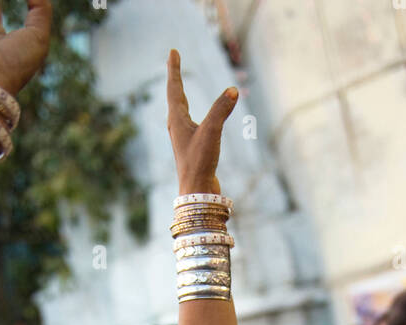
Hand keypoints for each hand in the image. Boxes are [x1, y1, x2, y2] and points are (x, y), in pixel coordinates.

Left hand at [167, 50, 237, 195]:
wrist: (196, 192)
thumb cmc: (199, 162)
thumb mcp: (212, 132)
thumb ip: (221, 110)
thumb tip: (232, 90)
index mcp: (177, 119)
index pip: (174, 87)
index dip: (174, 68)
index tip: (173, 52)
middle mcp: (177, 127)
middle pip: (175, 97)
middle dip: (176, 78)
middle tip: (175, 62)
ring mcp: (183, 138)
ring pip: (180, 111)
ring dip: (181, 96)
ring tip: (180, 88)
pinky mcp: (191, 148)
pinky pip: (190, 123)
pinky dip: (191, 113)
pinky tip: (193, 120)